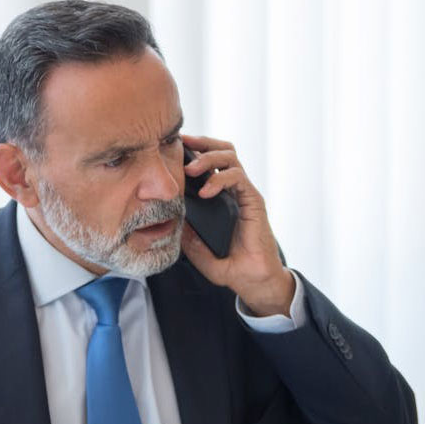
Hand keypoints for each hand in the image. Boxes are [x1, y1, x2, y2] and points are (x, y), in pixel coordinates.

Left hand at [179, 135, 293, 316]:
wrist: (254, 280)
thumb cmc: (231, 267)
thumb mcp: (199, 252)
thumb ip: (187, 236)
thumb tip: (170, 219)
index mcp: (221, 197)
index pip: (210, 163)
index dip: (194, 151)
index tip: (173, 148)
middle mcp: (234, 190)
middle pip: (223, 150)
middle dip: (202, 142)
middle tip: (182, 144)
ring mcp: (244, 194)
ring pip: (230, 157)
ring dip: (208, 157)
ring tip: (191, 169)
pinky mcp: (253, 201)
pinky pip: (238, 178)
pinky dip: (220, 179)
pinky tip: (206, 191)